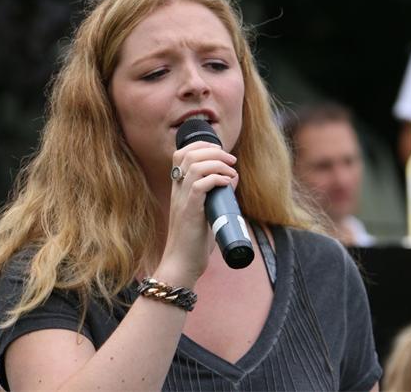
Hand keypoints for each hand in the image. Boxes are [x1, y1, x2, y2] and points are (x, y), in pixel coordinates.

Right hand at [156, 141, 237, 286]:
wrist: (182, 264)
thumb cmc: (194, 241)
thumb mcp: (205, 212)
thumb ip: (216, 194)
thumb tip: (232, 178)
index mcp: (178, 188)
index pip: (181, 154)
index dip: (201, 145)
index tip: (219, 151)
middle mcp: (177, 190)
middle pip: (189, 154)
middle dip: (213, 151)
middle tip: (231, 160)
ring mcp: (182, 200)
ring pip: (195, 166)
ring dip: (218, 163)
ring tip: (231, 172)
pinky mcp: (190, 211)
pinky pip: (200, 185)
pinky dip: (217, 179)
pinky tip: (227, 184)